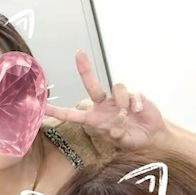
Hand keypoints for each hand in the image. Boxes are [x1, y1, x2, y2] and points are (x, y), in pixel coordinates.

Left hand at [44, 51, 167, 150]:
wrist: (152, 136)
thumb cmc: (131, 138)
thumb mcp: (121, 141)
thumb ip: (116, 136)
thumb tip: (114, 128)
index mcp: (94, 119)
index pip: (72, 114)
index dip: (57, 111)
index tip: (42, 106)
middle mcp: (103, 105)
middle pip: (92, 85)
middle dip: (84, 69)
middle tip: (78, 53)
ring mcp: (117, 99)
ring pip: (116, 88)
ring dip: (123, 105)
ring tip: (129, 116)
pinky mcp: (133, 95)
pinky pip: (131, 94)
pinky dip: (135, 103)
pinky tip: (139, 111)